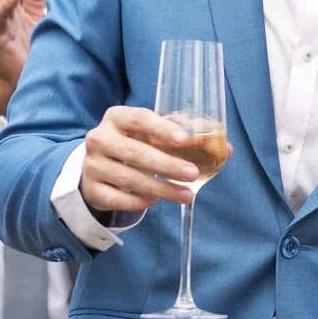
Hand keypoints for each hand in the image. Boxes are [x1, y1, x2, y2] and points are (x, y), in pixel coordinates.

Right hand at [80, 106, 207, 214]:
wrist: (97, 168)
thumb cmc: (134, 146)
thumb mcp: (153, 137)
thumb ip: (186, 141)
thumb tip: (226, 149)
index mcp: (117, 117)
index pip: (140, 118)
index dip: (162, 129)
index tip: (184, 140)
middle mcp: (100, 138)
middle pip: (135, 153)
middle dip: (167, 165)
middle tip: (193, 174)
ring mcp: (92, 164)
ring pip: (129, 179)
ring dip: (161, 188)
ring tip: (185, 195)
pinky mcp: (91, 189)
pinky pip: (117, 198)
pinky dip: (139, 201)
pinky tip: (155, 201)